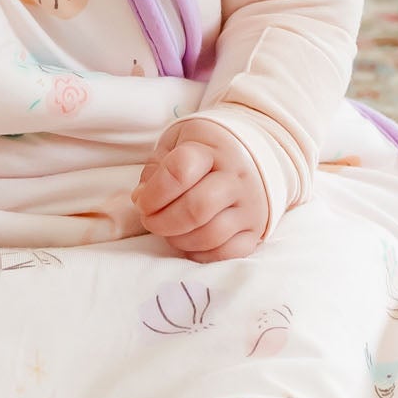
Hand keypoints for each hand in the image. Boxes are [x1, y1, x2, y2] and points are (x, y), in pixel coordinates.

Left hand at [134, 120, 267, 261]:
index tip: (142, 201)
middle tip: (150, 221)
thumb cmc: (204, 151)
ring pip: (212, 234)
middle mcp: (236, 176)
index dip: (153, 192)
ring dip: (179, 240)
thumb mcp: (175, 144)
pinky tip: (190, 243)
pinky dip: (202, 254)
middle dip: (163, 222)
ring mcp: (250, 204)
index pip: (180, 170)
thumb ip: (155, 169)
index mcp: (211, 149)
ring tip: (169, 232)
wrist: (249, 156)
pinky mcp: (255, 229)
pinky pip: (229, 252)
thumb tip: (142, 200)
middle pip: (197, 207)